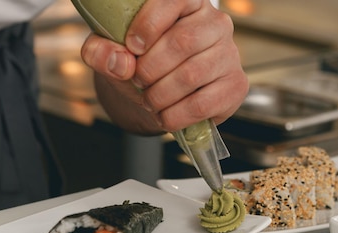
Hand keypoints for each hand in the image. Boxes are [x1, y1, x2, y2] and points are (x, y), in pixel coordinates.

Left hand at [80, 0, 247, 134]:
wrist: (162, 96)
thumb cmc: (141, 65)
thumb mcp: (112, 53)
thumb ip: (101, 50)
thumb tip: (120, 62)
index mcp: (187, 2)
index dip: (149, 24)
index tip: (132, 47)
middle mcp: (216, 23)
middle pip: (182, 42)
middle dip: (150, 68)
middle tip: (138, 80)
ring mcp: (229, 54)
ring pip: (192, 75)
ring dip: (160, 95)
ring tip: (150, 100)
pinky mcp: (236, 85)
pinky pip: (203, 104)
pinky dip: (176, 115)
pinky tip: (166, 115)